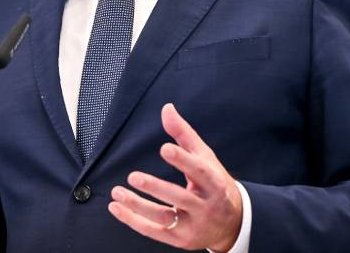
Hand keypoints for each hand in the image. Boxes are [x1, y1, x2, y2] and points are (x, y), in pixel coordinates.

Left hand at [108, 103, 243, 251]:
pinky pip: (154, 231)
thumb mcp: (205, 157)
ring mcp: (193, 225)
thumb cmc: (215, 183)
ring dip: (138, 206)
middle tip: (134, 176)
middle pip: (180, 198)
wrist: (233, 223)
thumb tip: (167, 108)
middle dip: (156, 188)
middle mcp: (206, 206)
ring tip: (117, 192)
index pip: (200, 171)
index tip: (164, 148)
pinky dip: (133, 220)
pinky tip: (116, 208)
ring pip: (164, 217)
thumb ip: (184, 134)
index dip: (183, 160)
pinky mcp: (180, 239)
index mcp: (215, 183)